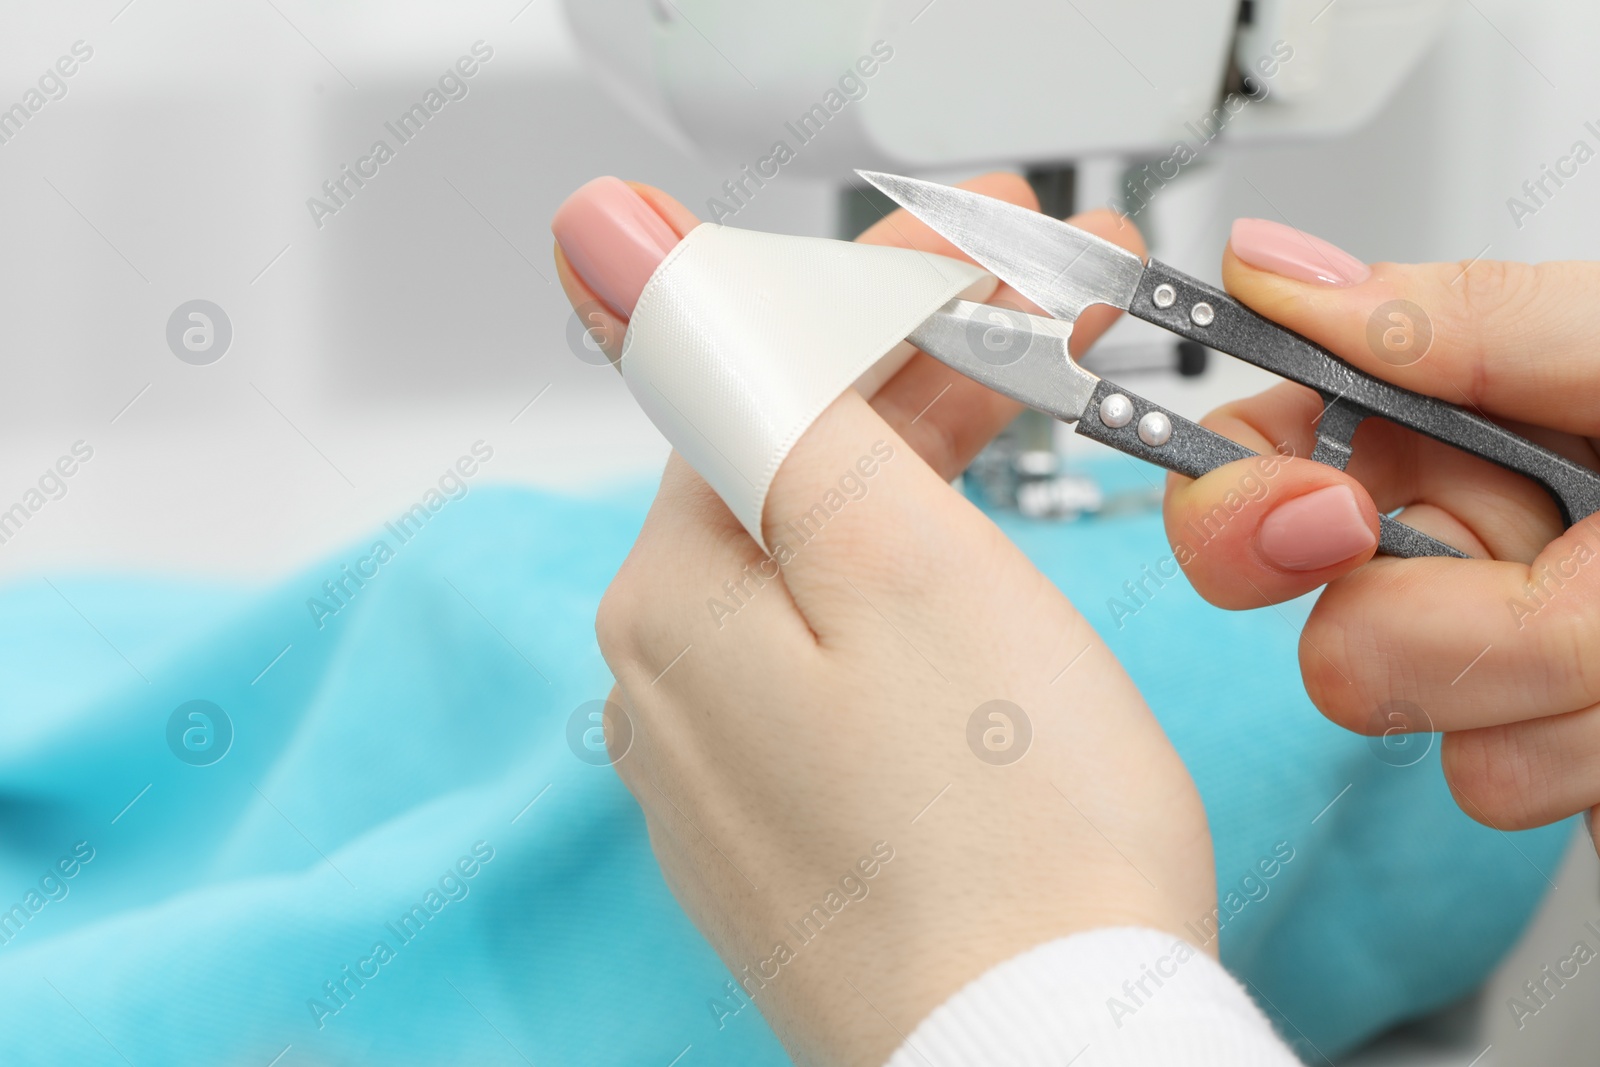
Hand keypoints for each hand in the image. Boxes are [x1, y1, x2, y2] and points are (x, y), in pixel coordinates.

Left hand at [555, 176, 1213, 1064]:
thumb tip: (602, 240)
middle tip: (1046, 327)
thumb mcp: (898, 557)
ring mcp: (729, 765)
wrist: (1046, 1061)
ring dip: (919, 469)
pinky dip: (910, 588)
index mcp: (673, 599)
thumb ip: (761, 391)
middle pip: (786, 462)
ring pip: (815, 556)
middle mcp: (670, 683)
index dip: (890, 295)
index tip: (995, 253)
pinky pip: (836, 658)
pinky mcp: (797, 825)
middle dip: (918, 375)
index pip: (759, 376)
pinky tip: (975, 570)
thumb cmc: (1010, 844)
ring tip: (1027, 415)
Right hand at [1162, 216, 1599, 846]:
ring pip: (1429, 729)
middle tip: (1570, 570)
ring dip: (1569, 686)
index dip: (1244, 505)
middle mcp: (1443, 553)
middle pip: (1327, 637)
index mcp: (1441, 433)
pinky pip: (1506, 788)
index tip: (1327, 516)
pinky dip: (1597, 751)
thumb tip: (1281, 275)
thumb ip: (1470, 322)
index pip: (1247, 471)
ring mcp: (1489, 670)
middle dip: (1460, 620)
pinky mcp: (1538, 758)